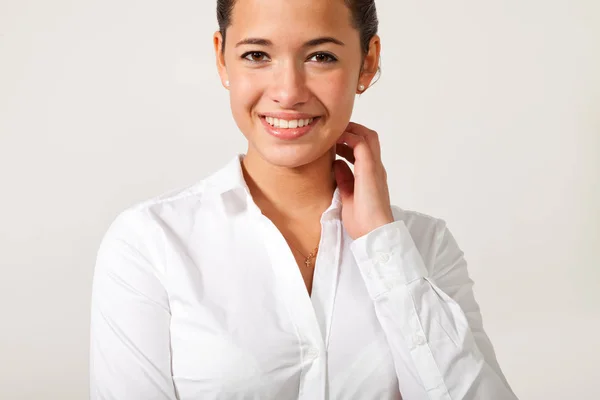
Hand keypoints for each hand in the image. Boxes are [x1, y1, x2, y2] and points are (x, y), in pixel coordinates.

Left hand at [334, 122, 394, 239]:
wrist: (373, 232)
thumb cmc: (361, 220)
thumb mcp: (347, 195)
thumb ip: (344, 178)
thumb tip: (336, 164)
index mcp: (370, 175)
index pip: (364, 150)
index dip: (349, 141)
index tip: (333, 141)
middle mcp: (375, 169)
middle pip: (369, 138)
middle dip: (352, 130)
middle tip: (333, 132)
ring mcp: (374, 168)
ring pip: (368, 137)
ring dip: (351, 131)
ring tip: (333, 132)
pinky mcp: (370, 169)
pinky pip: (361, 144)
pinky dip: (349, 137)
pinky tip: (335, 139)